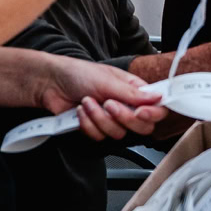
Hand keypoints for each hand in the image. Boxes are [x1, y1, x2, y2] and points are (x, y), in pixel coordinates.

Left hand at [39, 57, 166, 143]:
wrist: (51, 83)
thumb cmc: (79, 73)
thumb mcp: (108, 80)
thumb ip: (133, 93)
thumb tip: (159, 97)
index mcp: (134, 90)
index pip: (156, 108)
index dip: (152, 114)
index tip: (141, 112)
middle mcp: (126, 106)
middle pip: (141, 127)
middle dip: (123, 117)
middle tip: (109, 104)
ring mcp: (111, 119)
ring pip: (118, 133)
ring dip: (100, 118)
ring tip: (88, 101)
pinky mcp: (97, 129)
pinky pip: (100, 136)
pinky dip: (88, 123)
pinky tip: (81, 110)